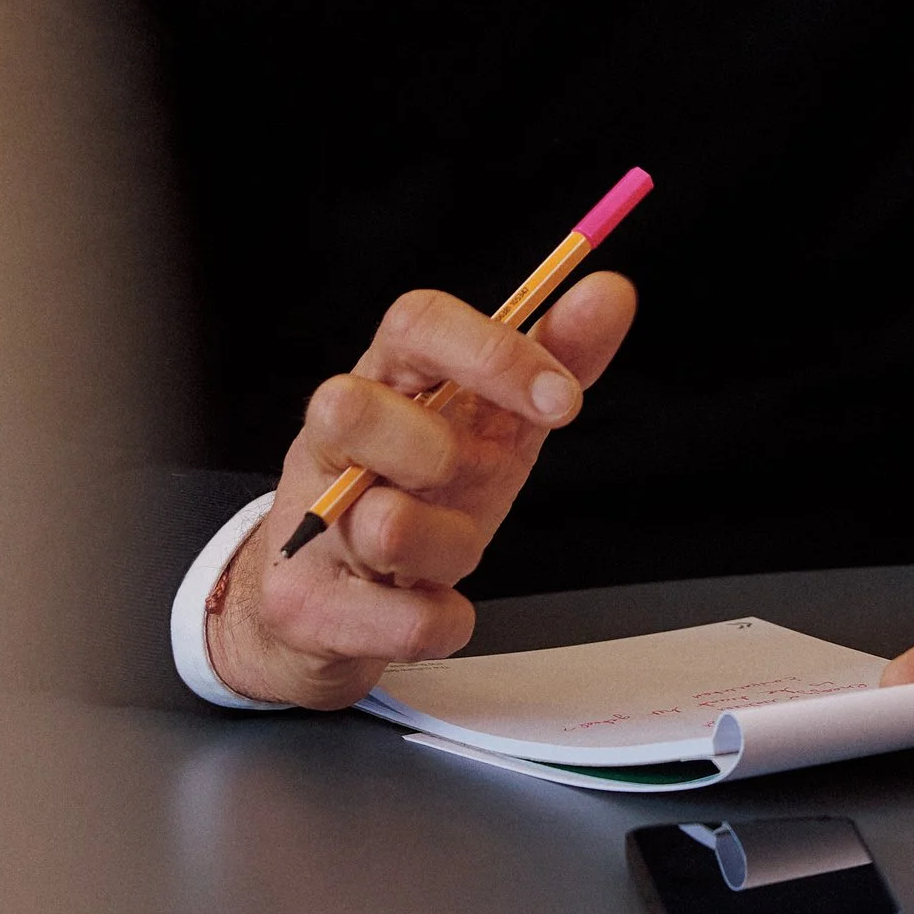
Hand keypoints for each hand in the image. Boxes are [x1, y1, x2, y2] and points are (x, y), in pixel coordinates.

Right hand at [205, 271, 637, 707]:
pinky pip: (406, 621)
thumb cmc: (419, 495)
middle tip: (472, 479)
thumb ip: (553, 359)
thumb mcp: (492, 424)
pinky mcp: (304, 607)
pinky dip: (448, 620)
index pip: (414, 322)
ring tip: (451, 550)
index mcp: (383, 381)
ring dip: (451, 547)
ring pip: (385, 526)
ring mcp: (307, 522)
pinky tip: (435, 603)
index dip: (491, 353)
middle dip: (438, 455)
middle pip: (349, 406)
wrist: (334, 603)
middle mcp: (330, 442)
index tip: (561, 399)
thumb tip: (610, 293)